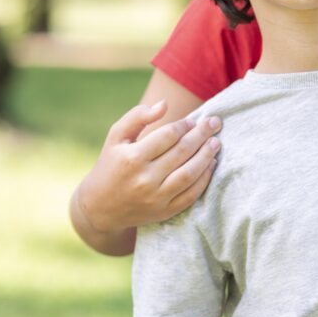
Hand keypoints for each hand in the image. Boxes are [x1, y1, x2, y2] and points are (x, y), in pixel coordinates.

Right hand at [76, 100, 221, 233]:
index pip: (168, 136)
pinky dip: (205, 178)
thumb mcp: (116, 137)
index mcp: (131, 158)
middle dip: (202, 135)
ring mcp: (156, 197)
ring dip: (207, 156)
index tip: (192, 121)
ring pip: (190, 173)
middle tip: (214, 123)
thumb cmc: (111, 164)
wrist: (100, 208)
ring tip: (216, 142)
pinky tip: (211, 164)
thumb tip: (164, 104)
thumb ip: (137, 117)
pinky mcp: (164, 212)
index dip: (184, 125)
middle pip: (182, 152)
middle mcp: (144, 179)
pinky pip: (191, 194)